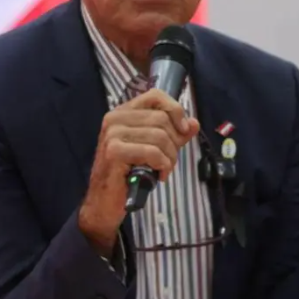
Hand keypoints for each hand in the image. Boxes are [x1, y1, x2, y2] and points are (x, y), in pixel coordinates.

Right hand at [78, 89, 199, 255]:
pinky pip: (152, 152)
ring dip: (170, 157)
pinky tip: (158, 176)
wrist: (105, 202)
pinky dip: (162, 165)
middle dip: (174, 142)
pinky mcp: (113, 151)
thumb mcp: (156, 149)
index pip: (156, 96)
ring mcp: (112, 133)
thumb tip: (194, 123)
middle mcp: (115, 118)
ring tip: (164, 169)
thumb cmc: (129, 174)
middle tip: (169, 160)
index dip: (175, 110)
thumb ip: (174, 134)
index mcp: (124, 112)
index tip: (184, 130)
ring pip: (160, 136)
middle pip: (162, 119)